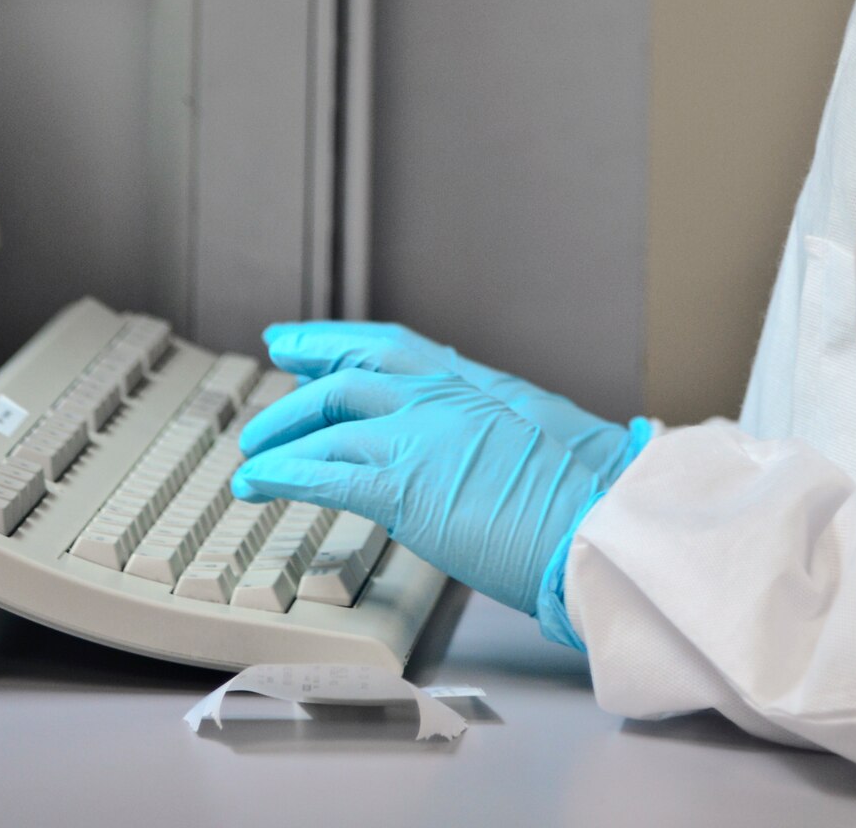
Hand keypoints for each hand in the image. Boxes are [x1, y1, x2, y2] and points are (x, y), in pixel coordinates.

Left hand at [260, 319, 633, 477]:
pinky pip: (325, 474)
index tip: (301, 343)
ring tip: (251, 456)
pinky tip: (256, 484)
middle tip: (264, 400)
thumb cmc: (589, 490)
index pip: (391, 348)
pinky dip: (284, 475)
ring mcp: (421, 436)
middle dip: (299, 387)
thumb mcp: (544, 435)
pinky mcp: (405, 487)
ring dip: (282, 437)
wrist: (605, 514)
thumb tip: (485, 452)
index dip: (338, 342)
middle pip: (349, 376)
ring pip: (328, 422)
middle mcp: (442, 397)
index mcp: (475, 384)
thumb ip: (500, 431)